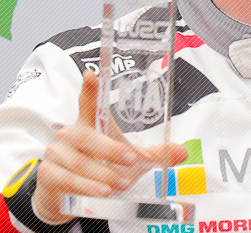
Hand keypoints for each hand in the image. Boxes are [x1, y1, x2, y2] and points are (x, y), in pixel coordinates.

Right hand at [32, 71, 187, 223]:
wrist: (66, 195)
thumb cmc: (99, 167)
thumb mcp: (126, 159)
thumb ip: (152, 154)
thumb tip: (183, 152)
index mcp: (90, 123)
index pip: (88, 102)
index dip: (89, 89)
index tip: (91, 75)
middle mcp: (70, 135)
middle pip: (88, 137)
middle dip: (111, 150)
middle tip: (132, 159)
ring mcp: (56, 154)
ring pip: (80, 163)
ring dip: (104, 174)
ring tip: (123, 182)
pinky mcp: (48, 174)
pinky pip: (68, 180)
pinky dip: (88, 187)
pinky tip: (103, 191)